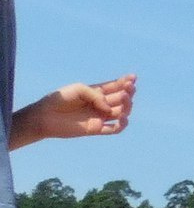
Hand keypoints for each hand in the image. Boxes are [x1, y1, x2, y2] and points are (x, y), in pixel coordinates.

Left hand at [20, 76, 135, 140]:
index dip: (126, 82)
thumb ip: (97, 96)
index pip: (115, 87)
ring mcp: (99, 117)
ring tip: (124, 98)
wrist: (45, 116)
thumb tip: (109, 110)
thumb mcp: (80, 89)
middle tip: (128, 87)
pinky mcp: (96, 129)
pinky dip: (122, 125)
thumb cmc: (60, 99)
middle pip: (121, 98)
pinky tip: (123, 118)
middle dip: (128, 92)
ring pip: (121, 112)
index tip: (133, 77)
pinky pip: (114, 129)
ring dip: (127, 105)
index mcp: (96, 93)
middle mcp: (100, 105)